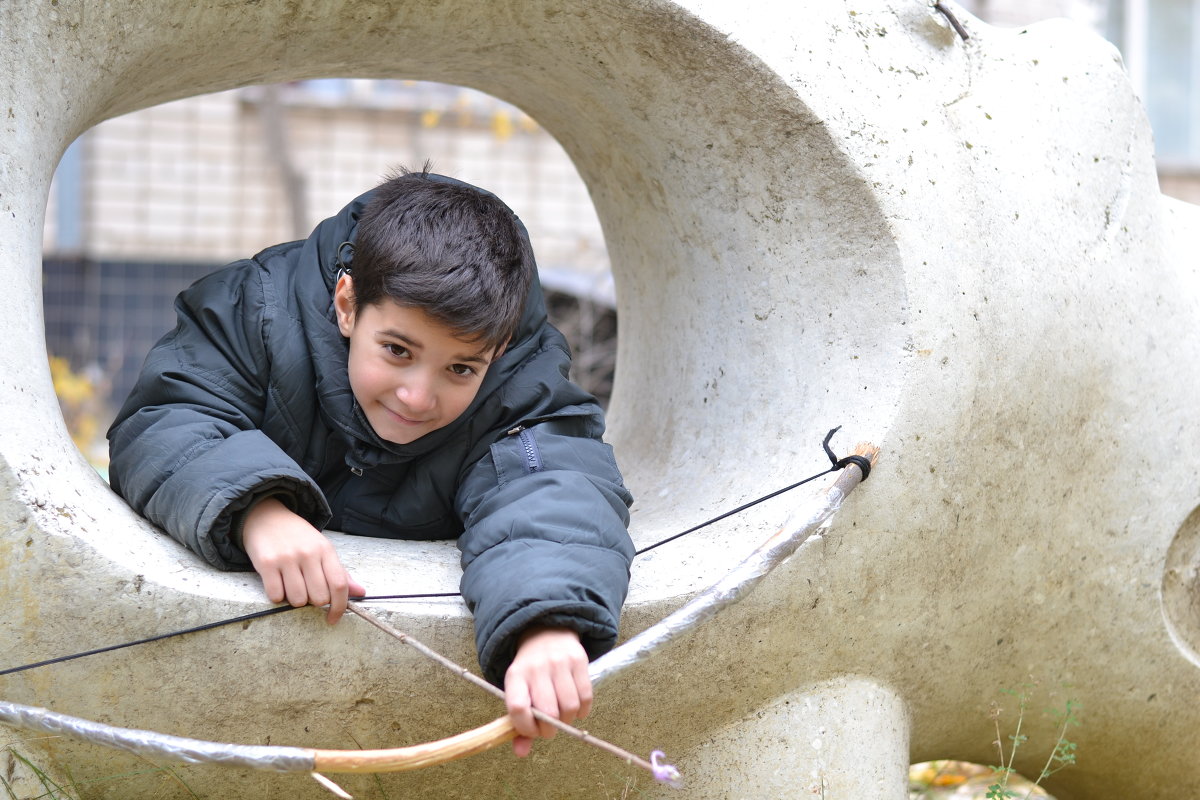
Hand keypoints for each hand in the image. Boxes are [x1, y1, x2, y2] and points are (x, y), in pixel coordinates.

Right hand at [241, 497, 365, 623]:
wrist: (267, 517)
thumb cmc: (298, 538)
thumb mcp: (322, 549)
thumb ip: (340, 573)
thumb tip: (361, 593)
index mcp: (326, 550)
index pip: (339, 585)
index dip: (340, 607)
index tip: (333, 619)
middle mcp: (308, 553)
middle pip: (319, 597)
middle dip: (314, 602)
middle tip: (307, 591)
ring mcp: (287, 558)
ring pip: (297, 600)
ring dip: (295, 600)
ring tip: (292, 586)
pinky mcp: (267, 563)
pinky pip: (276, 596)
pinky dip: (277, 597)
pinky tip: (277, 583)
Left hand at [503, 627, 591, 757]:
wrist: (547, 633)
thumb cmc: (530, 672)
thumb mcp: (518, 690)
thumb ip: (518, 723)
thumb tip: (521, 753)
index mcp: (515, 676)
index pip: (517, 708)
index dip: (526, 728)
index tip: (532, 731)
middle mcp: (537, 668)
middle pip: (548, 712)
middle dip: (550, 730)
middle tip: (550, 728)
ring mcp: (559, 662)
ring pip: (570, 707)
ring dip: (568, 721)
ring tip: (563, 716)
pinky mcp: (579, 660)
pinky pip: (586, 697)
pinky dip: (582, 711)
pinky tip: (576, 709)